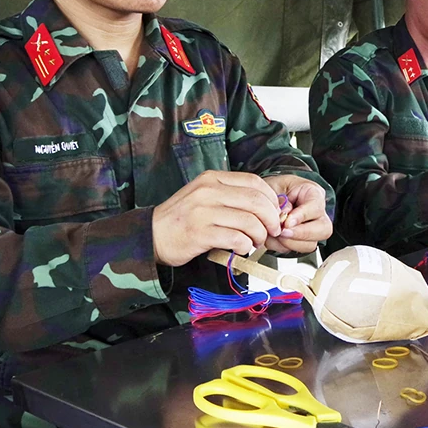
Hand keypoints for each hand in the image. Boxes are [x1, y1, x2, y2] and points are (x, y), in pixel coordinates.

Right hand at [152, 171, 284, 266]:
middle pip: (256, 201)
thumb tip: (267, 206)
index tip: (275, 212)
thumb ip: (232, 196)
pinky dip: (245, 245)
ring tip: (256, 242)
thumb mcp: (205, 196)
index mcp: (212, 179)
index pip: (254, 182)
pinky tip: (242, 248)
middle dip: (271, 218)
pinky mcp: (199, 234)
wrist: (152, 235)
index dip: (271, 198)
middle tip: (273, 230)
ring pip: (249, 221)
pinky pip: (235, 239)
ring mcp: (202, 212)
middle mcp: (208, 191)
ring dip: (259, 235)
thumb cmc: (184, 218)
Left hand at [262, 175, 332, 253]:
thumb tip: (283, 217)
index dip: (302, 216)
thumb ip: (279, 200)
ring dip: (291, 242)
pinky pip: (297, 250)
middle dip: (301, 234)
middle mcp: (317, 213)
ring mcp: (312, 229)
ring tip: (276, 233)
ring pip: (312, 244)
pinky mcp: (302, 241)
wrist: (267, 198)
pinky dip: (283, 246)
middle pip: (324, 229)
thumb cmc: (275, 188)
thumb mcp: (274, 186)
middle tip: (283, 232)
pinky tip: (274, 237)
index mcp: (313, 193)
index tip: (288, 221)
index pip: (316, 207)